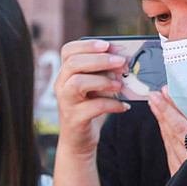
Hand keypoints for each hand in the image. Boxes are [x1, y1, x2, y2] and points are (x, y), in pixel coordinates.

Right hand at [53, 40, 131, 161]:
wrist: (79, 140)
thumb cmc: (89, 108)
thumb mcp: (95, 87)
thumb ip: (103, 73)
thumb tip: (125, 60)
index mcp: (65, 73)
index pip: (68, 51)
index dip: (87, 45)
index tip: (107, 45)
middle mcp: (61, 85)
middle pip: (73, 64)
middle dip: (100, 60)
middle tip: (122, 62)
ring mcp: (66, 102)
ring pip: (78, 83)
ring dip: (103, 81)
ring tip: (120, 84)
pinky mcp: (74, 119)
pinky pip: (93, 107)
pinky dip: (112, 104)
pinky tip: (123, 106)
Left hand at [150, 87, 186, 175]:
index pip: (181, 127)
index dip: (172, 109)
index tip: (164, 93)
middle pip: (172, 131)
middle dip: (164, 111)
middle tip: (155, 94)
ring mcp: (182, 170)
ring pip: (170, 141)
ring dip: (163, 121)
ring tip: (156, 103)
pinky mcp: (180, 177)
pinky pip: (171, 152)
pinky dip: (167, 137)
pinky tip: (164, 128)